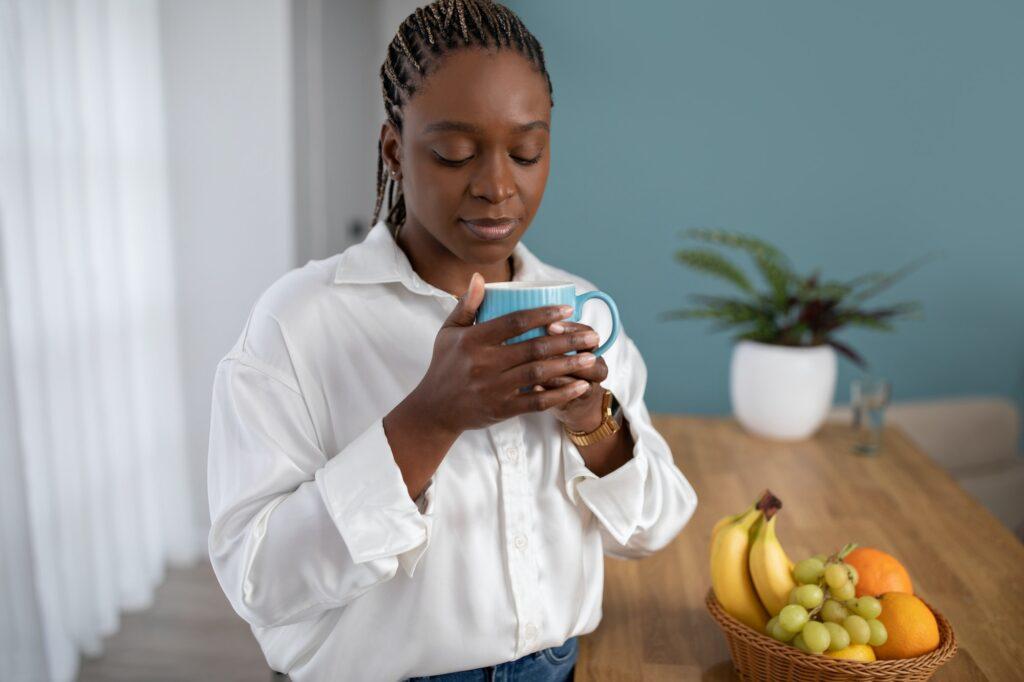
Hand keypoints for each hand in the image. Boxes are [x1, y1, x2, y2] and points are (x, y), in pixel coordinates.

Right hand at [413, 273, 601, 435]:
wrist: (435, 409)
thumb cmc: (445, 365)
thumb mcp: (449, 331)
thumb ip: (466, 304)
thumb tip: (480, 277)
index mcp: (473, 340)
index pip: (514, 321)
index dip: (543, 314)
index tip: (567, 309)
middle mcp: (484, 363)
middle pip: (533, 348)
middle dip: (567, 340)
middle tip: (592, 336)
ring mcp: (494, 388)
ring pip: (539, 373)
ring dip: (568, 365)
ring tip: (591, 358)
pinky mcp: (501, 409)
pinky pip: (536, 402)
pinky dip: (560, 394)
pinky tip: (579, 386)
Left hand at [529, 320, 608, 431]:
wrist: (575, 402)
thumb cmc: (561, 368)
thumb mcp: (560, 348)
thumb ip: (551, 336)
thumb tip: (530, 322)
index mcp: (591, 348)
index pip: (587, 332)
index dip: (570, 328)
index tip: (550, 326)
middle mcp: (595, 366)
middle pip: (587, 356)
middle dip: (563, 350)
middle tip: (541, 349)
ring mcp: (589, 386)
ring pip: (576, 379)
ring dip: (553, 372)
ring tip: (533, 367)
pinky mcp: (576, 403)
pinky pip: (565, 399)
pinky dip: (548, 392)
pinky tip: (534, 387)